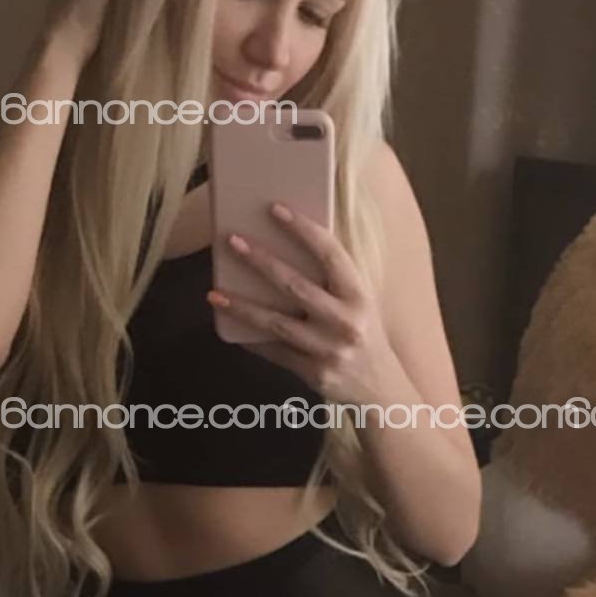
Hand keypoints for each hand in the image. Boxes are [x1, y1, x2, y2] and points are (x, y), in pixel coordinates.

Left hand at [206, 202, 400, 402]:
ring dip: (242, 306)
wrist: (381, 387)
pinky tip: (230, 325)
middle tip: (232, 241)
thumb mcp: (360, 303)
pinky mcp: (314, 374)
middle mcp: (347, 322)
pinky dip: (252, 338)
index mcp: (359, 296)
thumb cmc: (364, 334)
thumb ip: (334, 279)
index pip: (330, 254)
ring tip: (214, 293)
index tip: (275, 209)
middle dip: (261, 262)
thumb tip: (288, 246)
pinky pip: (276, 352)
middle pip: (296, 286)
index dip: (303, 229)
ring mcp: (329, 350)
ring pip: (277, 324)